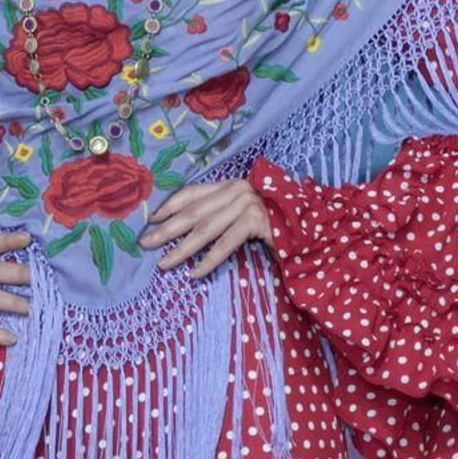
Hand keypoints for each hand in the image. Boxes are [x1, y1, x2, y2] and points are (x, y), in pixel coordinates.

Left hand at [137, 177, 271, 277]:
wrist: (311, 230)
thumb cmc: (276, 226)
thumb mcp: (243, 215)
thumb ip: (220, 214)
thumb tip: (186, 229)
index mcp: (231, 184)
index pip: (193, 193)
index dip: (170, 206)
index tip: (152, 221)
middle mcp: (238, 189)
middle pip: (194, 211)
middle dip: (167, 230)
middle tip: (145, 244)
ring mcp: (248, 203)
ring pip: (206, 229)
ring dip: (182, 248)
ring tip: (164, 263)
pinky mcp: (257, 221)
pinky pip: (225, 244)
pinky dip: (209, 260)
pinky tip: (194, 274)